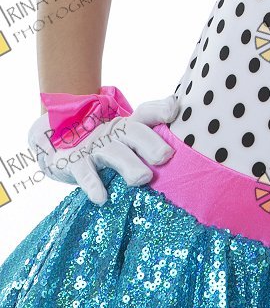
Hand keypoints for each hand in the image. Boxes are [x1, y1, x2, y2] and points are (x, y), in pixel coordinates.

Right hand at [28, 93, 181, 205]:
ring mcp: (93, 145)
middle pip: (134, 131)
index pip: (146, 112)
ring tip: (144, 178)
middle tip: (166, 156)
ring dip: (129, 164)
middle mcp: (113, 131)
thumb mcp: (124, 142)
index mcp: (128, 125)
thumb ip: (148, 143)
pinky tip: (101, 198)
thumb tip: (176, 149)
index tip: (173, 109)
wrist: (55, 145)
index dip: (160, 109)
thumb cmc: (103, 147)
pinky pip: (84, 173)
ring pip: (114, 152)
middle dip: (151, 142)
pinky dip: (93, 184)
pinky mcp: (74, 162)